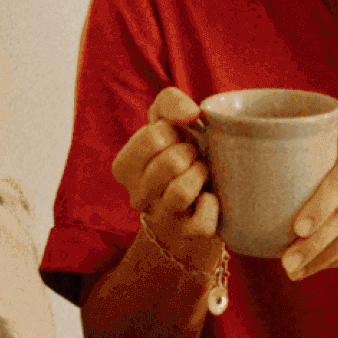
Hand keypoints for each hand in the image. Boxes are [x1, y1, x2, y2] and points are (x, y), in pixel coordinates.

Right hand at [110, 87, 221, 263]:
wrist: (198, 195)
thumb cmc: (180, 151)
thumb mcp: (167, 120)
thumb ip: (170, 103)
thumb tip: (191, 113)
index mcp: (124, 167)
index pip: (153, 136)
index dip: (175, 132)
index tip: (177, 141)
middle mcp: (136, 196)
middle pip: (170, 162)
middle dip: (190, 153)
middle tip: (192, 158)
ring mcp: (161, 218)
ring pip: (182, 190)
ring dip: (201, 174)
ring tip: (201, 173)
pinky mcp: (187, 235)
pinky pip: (203, 218)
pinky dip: (213, 203)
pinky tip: (209, 198)